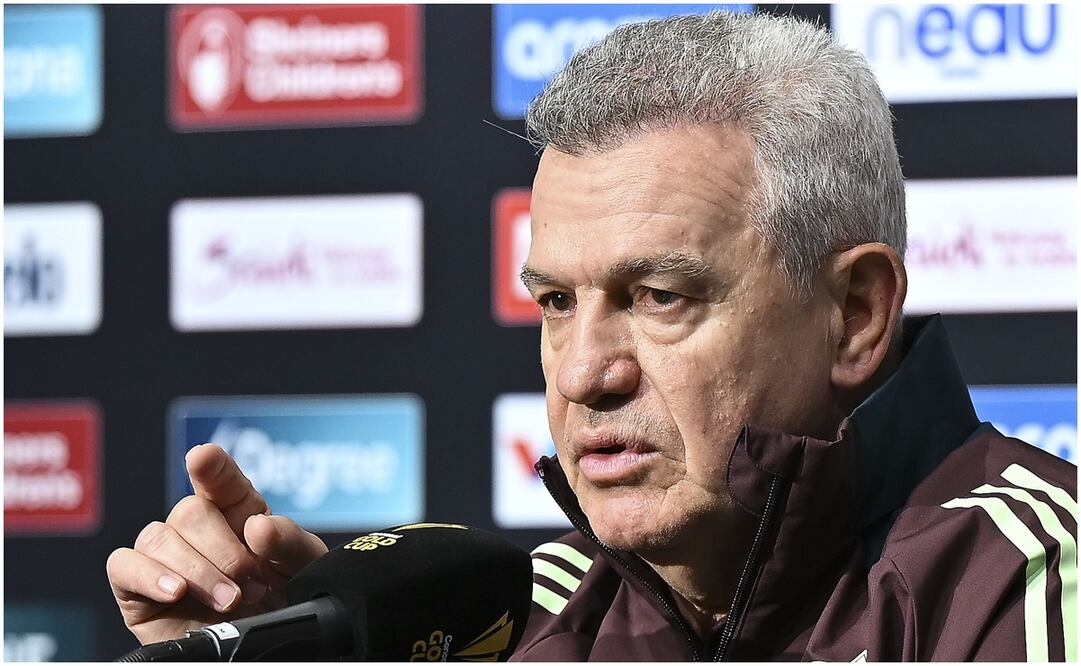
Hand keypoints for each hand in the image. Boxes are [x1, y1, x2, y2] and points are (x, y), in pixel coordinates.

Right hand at [106, 444, 327, 644]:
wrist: (263, 649)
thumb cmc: (282, 602)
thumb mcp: (303, 569)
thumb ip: (290, 542)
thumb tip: (258, 526)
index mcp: (238, 510)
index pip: (221, 478)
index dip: (212, 467)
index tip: (204, 458)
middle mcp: (197, 528)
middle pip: (190, 512)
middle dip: (223, 551)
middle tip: (249, 584)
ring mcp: (164, 556)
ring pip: (158, 538)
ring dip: (196, 571)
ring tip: (229, 602)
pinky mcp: (136, 589)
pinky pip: (123, 566)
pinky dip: (148, 576)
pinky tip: (176, 592)